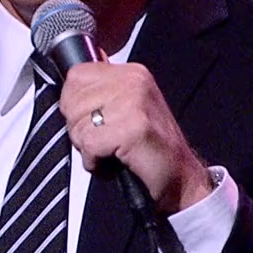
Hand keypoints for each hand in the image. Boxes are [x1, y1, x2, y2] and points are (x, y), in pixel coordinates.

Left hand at [59, 61, 212, 213]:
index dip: (73, 104)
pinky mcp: (133, 129)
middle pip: (72, 101)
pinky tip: (111, 165)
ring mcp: (134, 103)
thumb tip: (70, 82)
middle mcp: (133, 82)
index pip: (76, 75)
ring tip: (110, 153)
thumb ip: (100, 93)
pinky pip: (89, 145)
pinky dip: (94, 162)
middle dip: (78, 129)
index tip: (91, 122)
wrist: (182, 178)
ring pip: (78, 124)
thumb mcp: (126, 108)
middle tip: (102, 142)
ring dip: (87, 148)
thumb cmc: (148, 148)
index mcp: (131, 73)